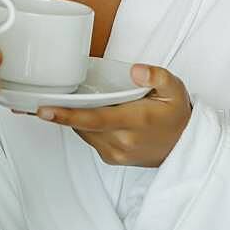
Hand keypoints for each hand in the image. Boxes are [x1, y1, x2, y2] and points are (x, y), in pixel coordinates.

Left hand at [34, 64, 191, 166]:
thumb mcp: (174, 89)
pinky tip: (91, 114)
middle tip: (47, 98)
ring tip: (73, 102)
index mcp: (134, 122)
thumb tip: (135, 71)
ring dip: (75, 118)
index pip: (94, 119)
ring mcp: (116, 153)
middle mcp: (122, 141)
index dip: (66, 115)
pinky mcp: (112, 158)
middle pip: (82, 124)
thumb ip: (157, 76)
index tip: (43, 110)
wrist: (186, 146)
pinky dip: (86, 126)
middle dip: (64, 111)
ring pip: (83, 131)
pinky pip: (90, 138)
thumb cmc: (176, 114)